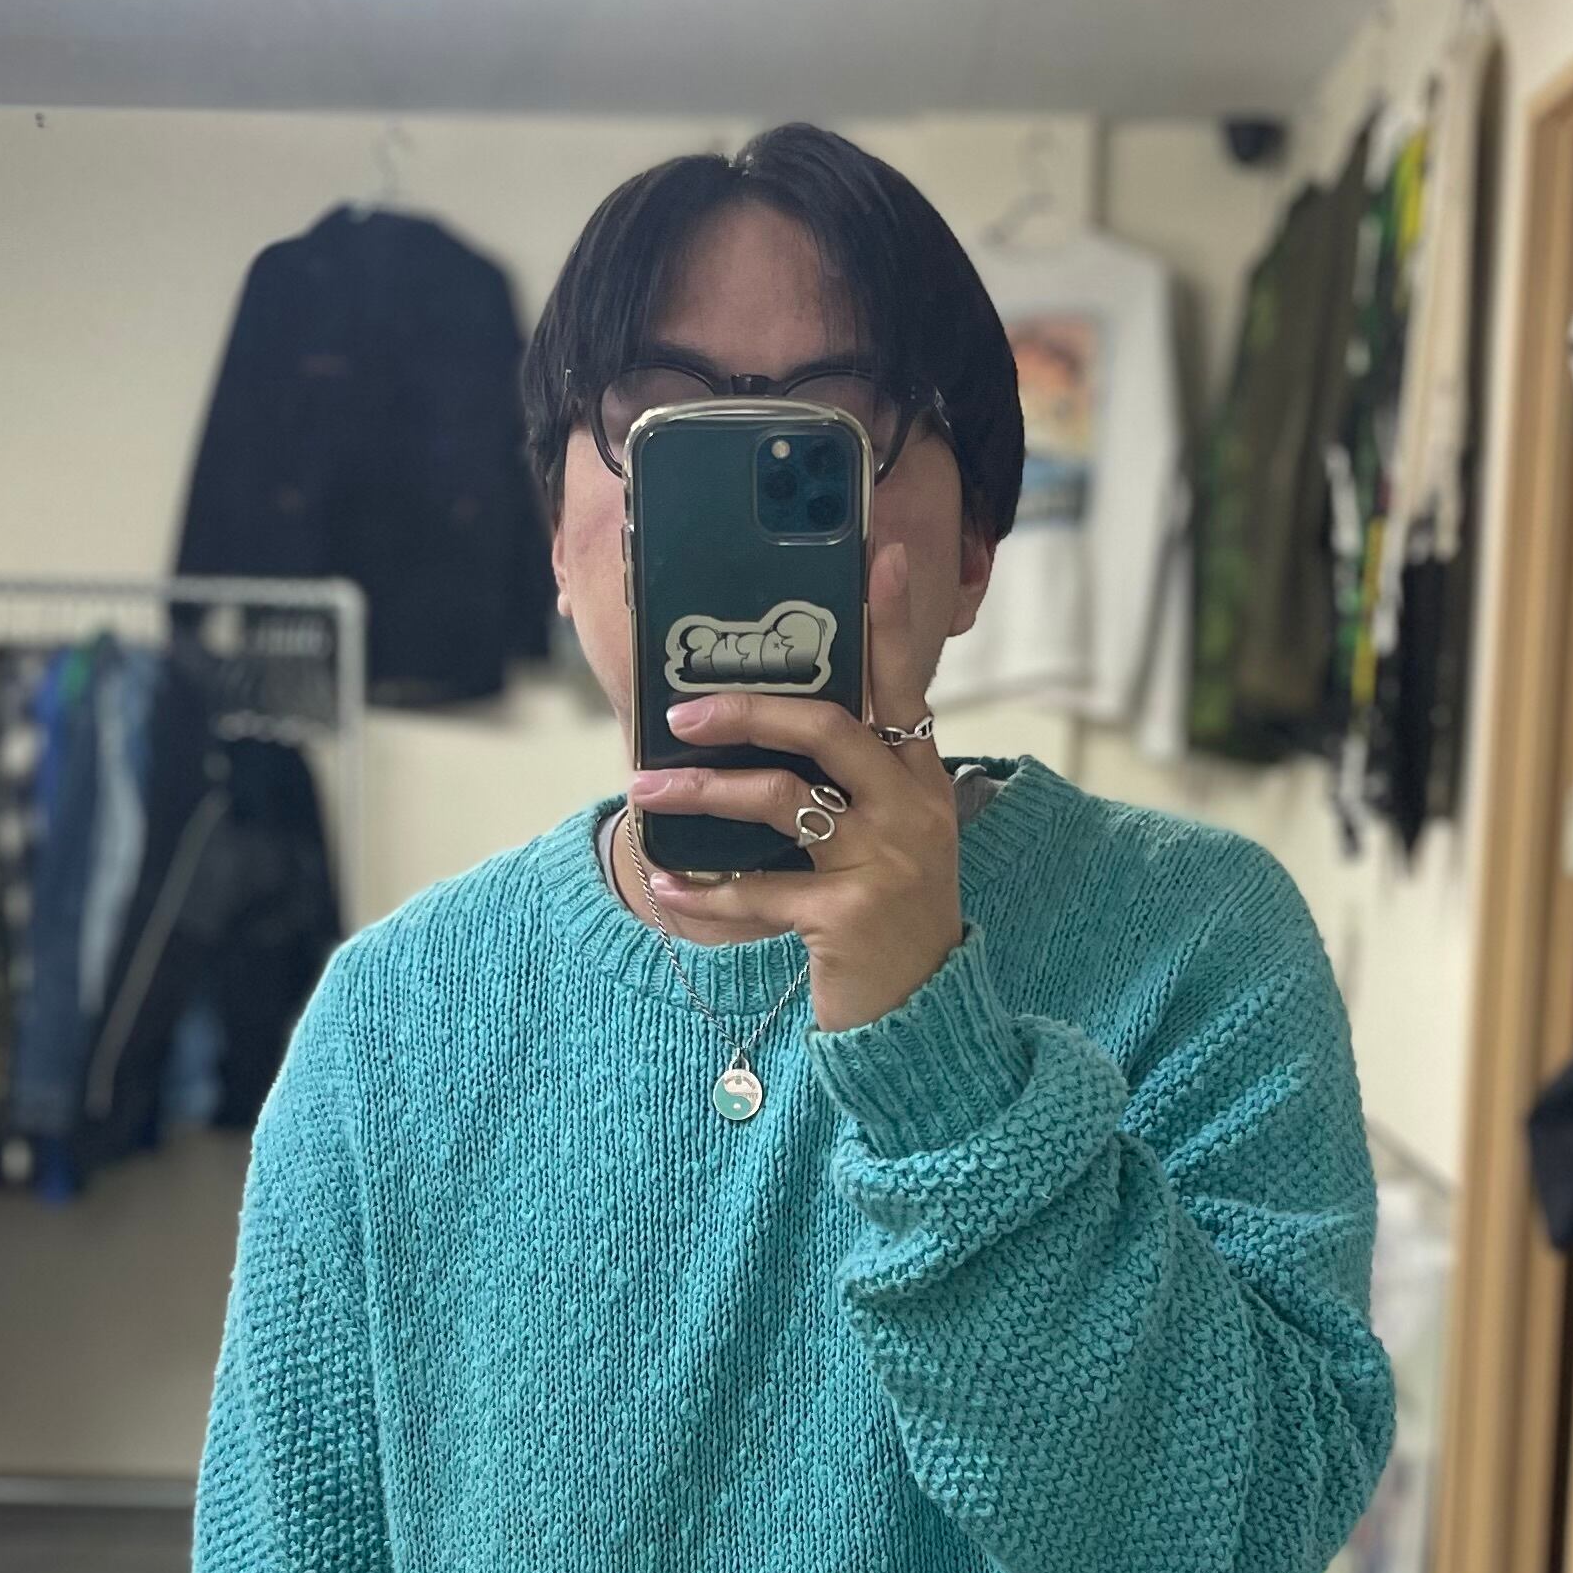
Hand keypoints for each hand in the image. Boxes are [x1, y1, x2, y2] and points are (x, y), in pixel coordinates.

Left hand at [626, 543, 961, 1032]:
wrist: (925, 1017)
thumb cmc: (891, 919)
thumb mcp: (891, 841)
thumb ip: (854, 785)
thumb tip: (768, 732)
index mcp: (920, 782)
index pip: (903, 686)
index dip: (890, 622)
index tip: (877, 555)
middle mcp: (912, 811)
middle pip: (828, 728)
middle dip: (748, 712)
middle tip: (682, 713)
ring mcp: (885, 862)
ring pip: (782, 801)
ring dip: (703, 794)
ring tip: (647, 793)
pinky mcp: (849, 916)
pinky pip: (759, 891)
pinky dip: (705, 892)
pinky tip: (666, 888)